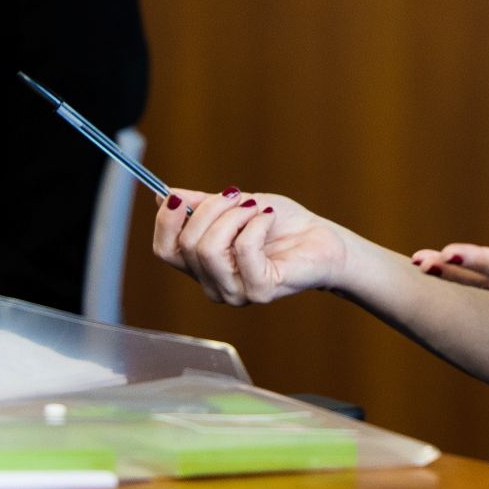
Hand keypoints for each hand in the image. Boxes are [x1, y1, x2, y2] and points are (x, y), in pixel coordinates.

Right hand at [151, 185, 350, 305]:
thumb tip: (165, 195)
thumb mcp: (237, 207)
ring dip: (234, 216)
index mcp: (203, 268)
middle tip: (239, 195)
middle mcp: (214, 286)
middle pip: (188, 245)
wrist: (323, 239)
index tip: (177, 196)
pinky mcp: (259, 291)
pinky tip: (268, 219)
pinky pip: (242, 249)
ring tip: (257, 209)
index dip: (165, 222)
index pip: (165, 251)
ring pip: (208, 249)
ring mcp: (236, 293)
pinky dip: (256, 224)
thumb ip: (201, 204)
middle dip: (211, 209)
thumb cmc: (282, 225)